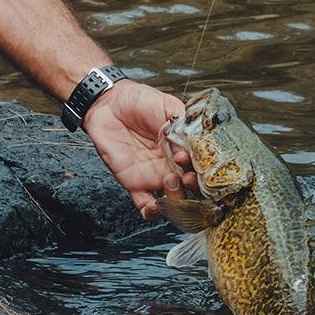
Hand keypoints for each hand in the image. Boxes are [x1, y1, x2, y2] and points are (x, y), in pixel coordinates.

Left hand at [84, 78, 194, 219]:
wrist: (108, 102)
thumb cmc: (139, 102)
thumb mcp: (168, 105)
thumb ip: (186, 120)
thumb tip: (202, 135)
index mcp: (185, 149)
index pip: (203, 167)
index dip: (206, 169)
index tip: (201, 162)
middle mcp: (173, 166)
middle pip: (193, 189)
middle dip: (195, 188)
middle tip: (188, 176)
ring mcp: (154, 177)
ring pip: (173, 200)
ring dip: (177, 199)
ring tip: (170, 180)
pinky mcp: (133, 182)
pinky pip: (144, 204)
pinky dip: (151, 212)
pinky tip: (154, 207)